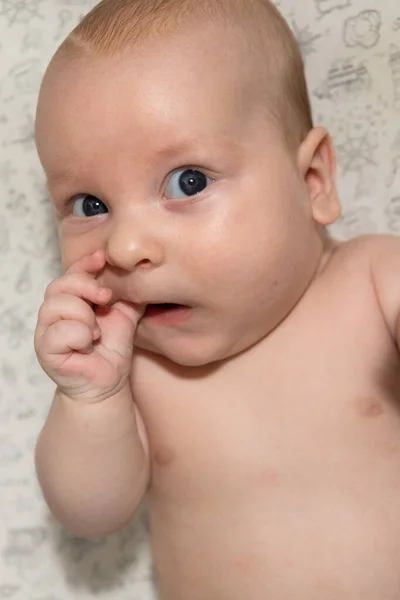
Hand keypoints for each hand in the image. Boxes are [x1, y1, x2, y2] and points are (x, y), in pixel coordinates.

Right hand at [34, 251, 143, 401]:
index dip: (86, 263)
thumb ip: (129, 293)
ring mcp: (46, 330)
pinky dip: (80, 335)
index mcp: (71, 300)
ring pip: (58, 305)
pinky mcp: (45, 349)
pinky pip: (60, 331)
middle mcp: (53, 312)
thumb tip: (143, 271)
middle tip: (106, 299)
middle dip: (86, 287)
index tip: (103, 258)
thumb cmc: (112, 348)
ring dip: (84, 316)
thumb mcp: (125, 314)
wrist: (108, 382)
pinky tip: (88, 344)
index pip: (71, 272)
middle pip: (60, 284)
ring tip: (96, 332)